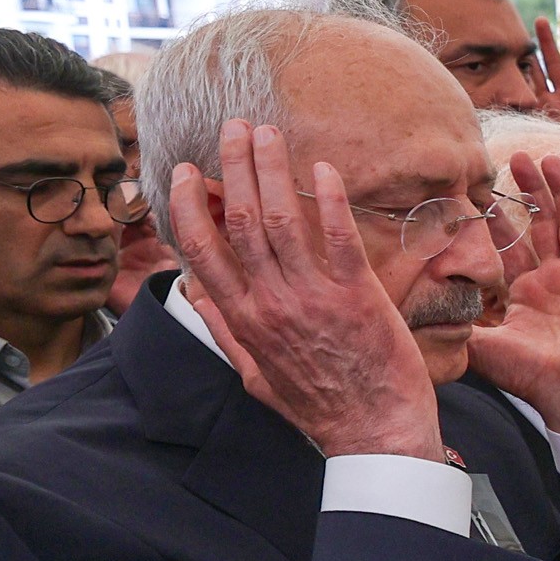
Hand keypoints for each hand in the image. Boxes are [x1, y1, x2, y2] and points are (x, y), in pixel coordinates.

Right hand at [164, 118, 444, 461]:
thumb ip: (224, 330)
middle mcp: (270, 302)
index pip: (199, 249)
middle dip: (231, 167)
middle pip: (238, 220)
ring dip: (270, 168)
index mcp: (242, 319)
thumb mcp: (254, 374)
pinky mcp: (357, 295)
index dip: (186, 204)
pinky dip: (326, 199)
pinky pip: (336, 237)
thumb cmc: (318, 405)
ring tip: (267, 131)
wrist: (375, 433)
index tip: (184, 171)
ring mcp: (313, 296)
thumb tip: (195, 293)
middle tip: (232, 127)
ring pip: (279, 219)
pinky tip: (320, 168)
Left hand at [467, 150, 559, 441]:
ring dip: (558, 191)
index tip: (482, 191)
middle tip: (517, 156)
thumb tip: (414, 311)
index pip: (511, 244)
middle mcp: (553, 280)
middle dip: (530, 191)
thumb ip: (457, 322)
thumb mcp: (480, 344)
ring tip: (546, 158)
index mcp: (525, 293)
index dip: (499, 217)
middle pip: (542, 224)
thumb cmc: (528, 375)